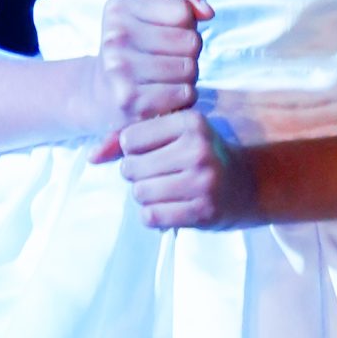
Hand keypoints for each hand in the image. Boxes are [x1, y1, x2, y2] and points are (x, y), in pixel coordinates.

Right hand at [86, 0, 212, 161]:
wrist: (100, 95)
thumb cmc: (136, 49)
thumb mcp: (152, 16)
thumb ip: (185, 1)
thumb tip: (208, 12)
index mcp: (119, 9)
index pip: (183, 10)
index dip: (186, 24)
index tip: (166, 34)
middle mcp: (116, 37)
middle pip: (191, 41)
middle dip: (189, 53)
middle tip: (169, 60)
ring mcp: (120, 70)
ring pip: (190, 69)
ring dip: (187, 77)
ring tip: (166, 79)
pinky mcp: (130, 100)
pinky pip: (184, 94)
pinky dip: (183, 98)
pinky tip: (164, 97)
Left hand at [118, 109, 256, 229]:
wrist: (244, 185)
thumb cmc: (200, 155)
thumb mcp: (175, 134)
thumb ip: (132, 139)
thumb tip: (92, 157)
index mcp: (191, 121)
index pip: (130, 138)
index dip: (133, 149)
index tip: (153, 151)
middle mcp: (198, 148)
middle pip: (130, 167)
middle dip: (136, 175)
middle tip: (158, 174)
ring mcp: (202, 180)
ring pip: (139, 193)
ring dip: (145, 196)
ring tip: (164, 190)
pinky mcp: (202, 210)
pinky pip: (151, 217)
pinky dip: (153, 215)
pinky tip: (170, 207)